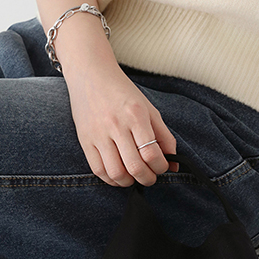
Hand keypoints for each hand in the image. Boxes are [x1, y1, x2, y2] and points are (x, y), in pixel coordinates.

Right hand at [63, 50, 179, 186]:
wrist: (92, 75)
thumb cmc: (124, 92)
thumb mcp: (149, 108)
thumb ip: (164, 135)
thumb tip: (174, 164)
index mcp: (136, 115)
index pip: (151, 152)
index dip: (161, 167)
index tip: (163, 167)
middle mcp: (116, 125)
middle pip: (135, 166)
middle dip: (147, 178)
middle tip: (151, 177)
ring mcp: (98, 134)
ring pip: (116, 173)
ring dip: (129, 182)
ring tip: (135, 177)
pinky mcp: (85, 141)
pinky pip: (98, 170)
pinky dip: (111, 179)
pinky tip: (120, 175)